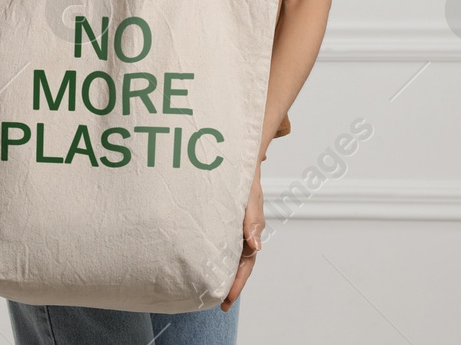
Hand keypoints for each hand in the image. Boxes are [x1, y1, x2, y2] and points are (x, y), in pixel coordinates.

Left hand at [220, 167, 263, 310]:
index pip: (246, 263)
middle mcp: (244, 232)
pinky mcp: (224, 220)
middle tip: (220, 304)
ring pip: (231, 255)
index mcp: (251, 230)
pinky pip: (223, 243)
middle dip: (231, 284)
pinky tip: (205, 262)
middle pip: (239, 264)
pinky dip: (217, 256)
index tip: (228, 299)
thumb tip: (255, 246)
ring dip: (224, 272)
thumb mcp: (251, 196)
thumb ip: (253, 219)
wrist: (241, 157)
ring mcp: (235, 227)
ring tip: (210, 289)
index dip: (238, 283)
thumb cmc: (247, 175)